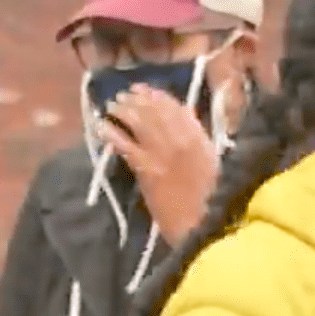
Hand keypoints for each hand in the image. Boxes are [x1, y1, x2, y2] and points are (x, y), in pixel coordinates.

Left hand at [99, 84, 218, 243]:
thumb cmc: (213, 201)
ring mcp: (162, 153)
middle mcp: (181, 140)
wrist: (203, 225)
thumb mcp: (212, 165)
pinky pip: (125, 145)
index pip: (176, 108)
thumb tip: (186, 123)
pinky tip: (101, 126)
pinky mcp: (147, 170)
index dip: (157, 96)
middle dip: (137, 100)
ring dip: (123, 110)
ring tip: (112, 105)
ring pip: (139, 122)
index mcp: (200, 139)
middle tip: (124, 95)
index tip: (145, 90)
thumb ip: (199, 143)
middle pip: (154, 111)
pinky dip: (112, 133)